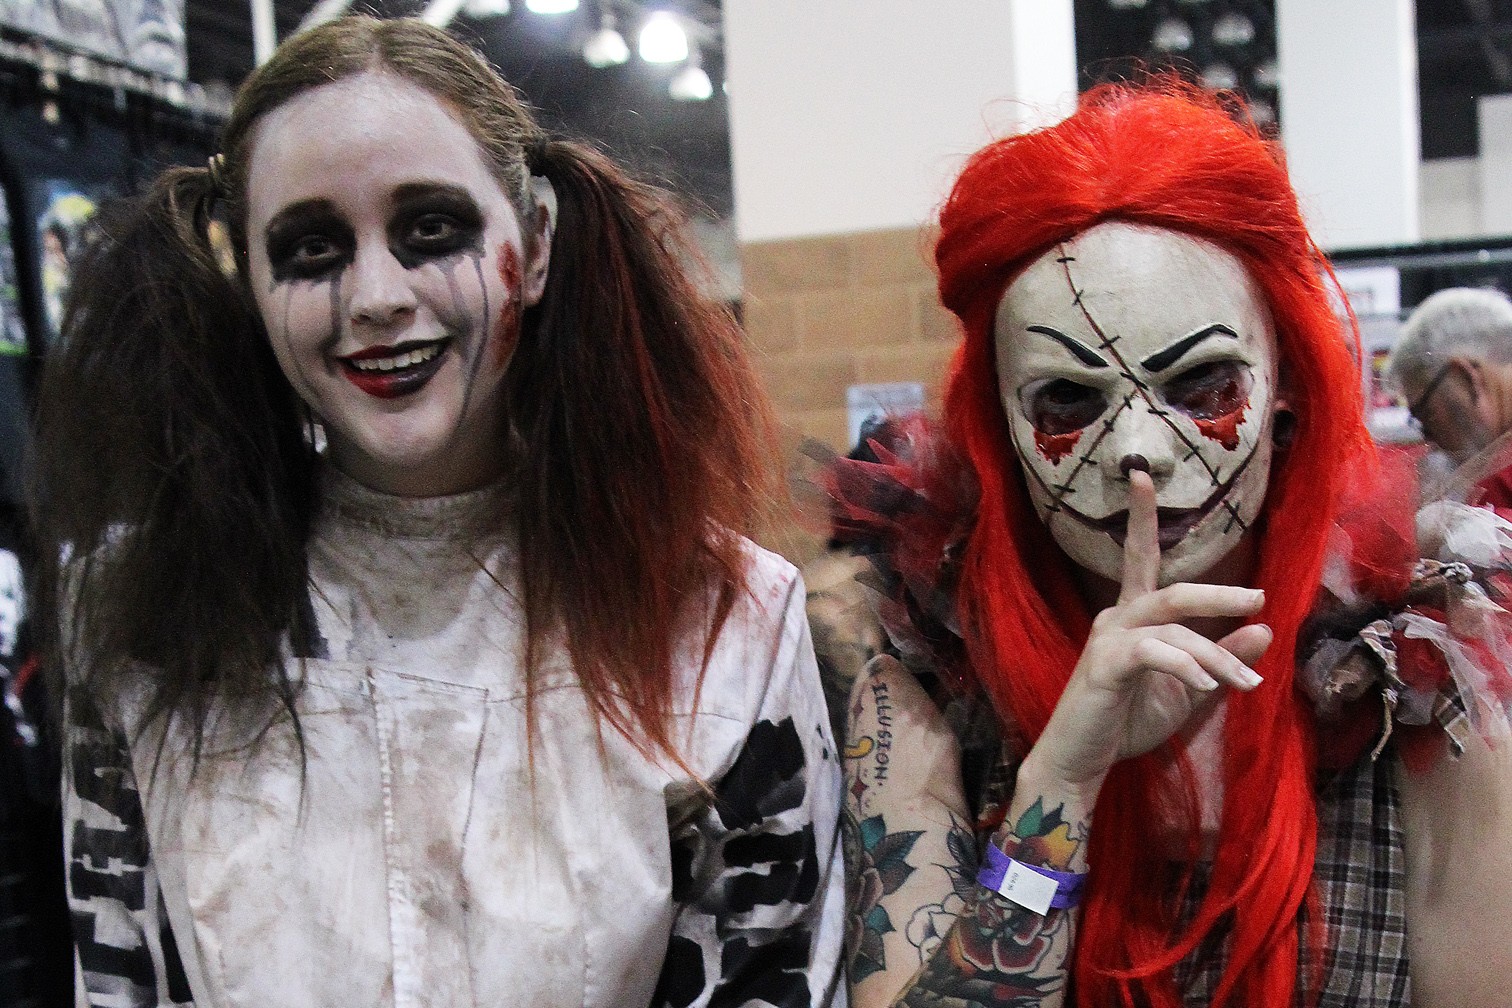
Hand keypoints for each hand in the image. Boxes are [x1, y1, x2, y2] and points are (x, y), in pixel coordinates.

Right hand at [1023, 471, 1271, 795]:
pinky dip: (1188, 667)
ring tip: (1246, 682)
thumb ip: (1222, 657)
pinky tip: (1209, 688)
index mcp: (1132, 618)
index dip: (1141, 517)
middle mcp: (1116, 618)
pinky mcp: (1104, 665)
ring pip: (1173, 625)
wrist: (1081, 762)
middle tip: (1259, 600)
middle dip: (1218, 594)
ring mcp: (1107, 639)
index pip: (1139, 558)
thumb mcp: (1189, 690)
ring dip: (1217, 654)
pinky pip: (1155, 653)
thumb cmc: (1125, 724)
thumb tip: (1264, 628)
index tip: (1141, 475)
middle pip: (1173, 590)